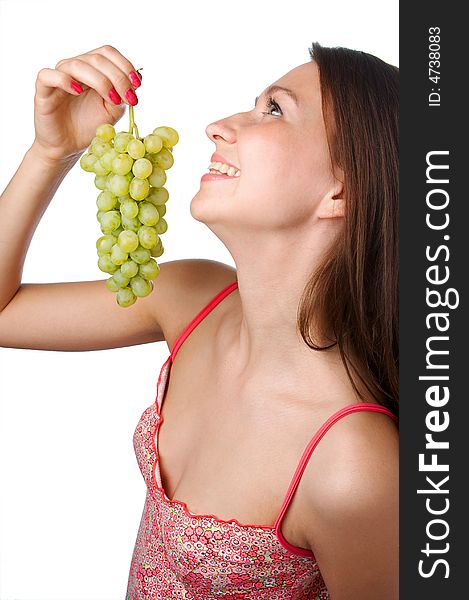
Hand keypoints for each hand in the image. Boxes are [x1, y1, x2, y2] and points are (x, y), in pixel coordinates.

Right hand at [32, 45, 141, 162]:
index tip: (137, 85)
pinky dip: (64, 80)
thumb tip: (136, 80)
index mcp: (92, 69)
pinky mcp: (43, 90)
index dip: (124, 65)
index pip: (108, 53)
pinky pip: (48, 75)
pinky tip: (78, 91)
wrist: (68, 146)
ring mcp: (58, 77)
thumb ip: (122, 95)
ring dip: (100, 81)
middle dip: (118, 77)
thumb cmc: (89, 126)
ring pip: (77, 65)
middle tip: (129, 98)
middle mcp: (75, 68)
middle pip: (97, 58)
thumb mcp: (112, 111)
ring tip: (112, 99)